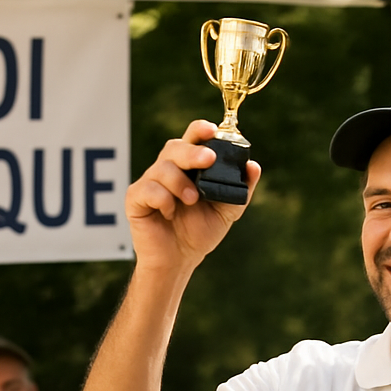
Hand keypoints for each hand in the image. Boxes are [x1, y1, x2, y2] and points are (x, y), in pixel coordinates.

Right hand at [126, 119, 261, 276]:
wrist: (178, 261)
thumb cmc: (199, 233)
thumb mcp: (227, 211)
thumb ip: (240, 189)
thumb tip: (254, 167)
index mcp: (189, 167)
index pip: (192, 139)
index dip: (200, 130)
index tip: (212, 130)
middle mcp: (168, 170)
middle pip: (175, 146)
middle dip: (193, 151)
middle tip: (209, 159)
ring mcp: (150, 183)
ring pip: (162, 167)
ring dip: (180, 182)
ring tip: (192, 200)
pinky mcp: (136, 199)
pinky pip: (148, 189)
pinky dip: (163, 199)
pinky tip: (169, 214)